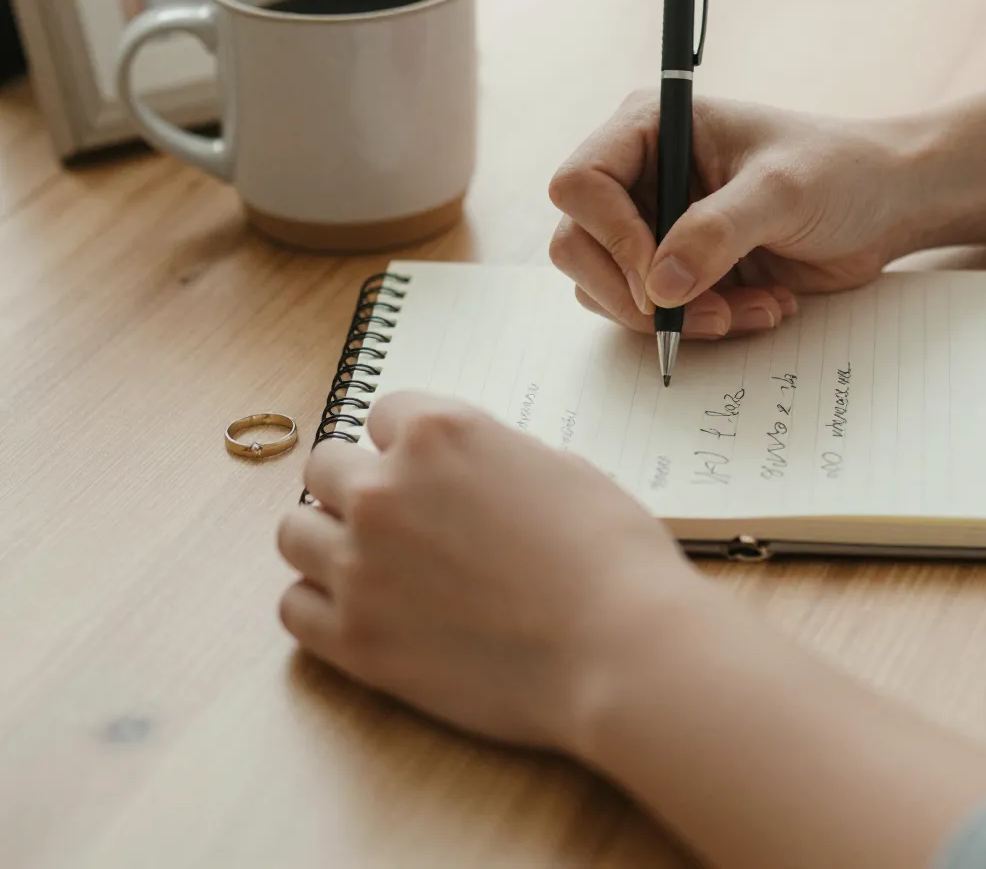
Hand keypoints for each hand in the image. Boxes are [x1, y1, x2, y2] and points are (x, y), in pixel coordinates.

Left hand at [277, 392, 697, 752]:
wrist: (618, 647)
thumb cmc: (609, 555)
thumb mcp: (560, 469)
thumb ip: (491, 460)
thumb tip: (467, 477)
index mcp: (438, 433)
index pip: (384, 411)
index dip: (409, 441)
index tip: (427, 467)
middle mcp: (383, 489)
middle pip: (325, 466)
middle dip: (358, 483)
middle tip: (399, 516)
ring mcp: (360, 566)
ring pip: (294, 533)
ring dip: (328, 540)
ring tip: (372, 562)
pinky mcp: (354, 639)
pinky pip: (294, 608)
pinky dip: (322, 605)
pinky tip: (365, 610)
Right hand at [549, 93, 925, 338]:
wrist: (886, 206)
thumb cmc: (840, 171)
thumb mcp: (783, 192)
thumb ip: (717, 232)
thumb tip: (659, 287)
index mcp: (651, 127)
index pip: (581, 183)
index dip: (610, 236)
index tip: (658, 277)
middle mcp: (640, 174)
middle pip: (578, 245)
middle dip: (637, 293)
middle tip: (703, 313)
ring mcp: (655, 225)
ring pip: (610, 289)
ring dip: (677, 316)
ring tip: (748, 308)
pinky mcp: (679, 269)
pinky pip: (655, 313)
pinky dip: (702, 324)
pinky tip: (761, 308)